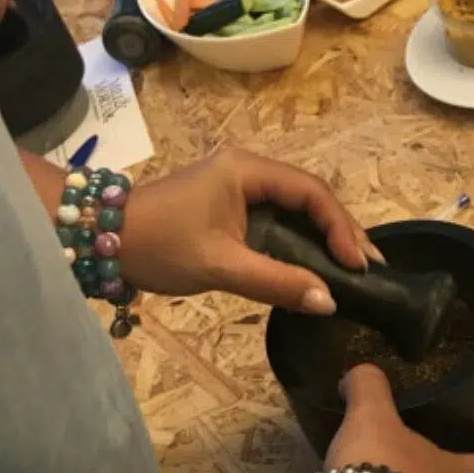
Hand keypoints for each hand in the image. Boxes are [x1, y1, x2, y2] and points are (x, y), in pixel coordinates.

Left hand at [119, 148, 385, 314]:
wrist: (103, 238)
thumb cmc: (159, 245)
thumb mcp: (220, 265)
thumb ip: (275, 282)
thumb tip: (328, 303)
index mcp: (247, 170)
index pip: (311, 192)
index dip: (340, 227)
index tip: (357, 265)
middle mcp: (249, 169)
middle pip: (310, 196)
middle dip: (341, 230)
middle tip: (370, 267)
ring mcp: (239, 185)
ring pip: (296, 207)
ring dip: (325, 235)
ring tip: (353, 266)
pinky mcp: (231, 205)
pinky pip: (279, 218)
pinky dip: (302, 239)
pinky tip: (318, 261)